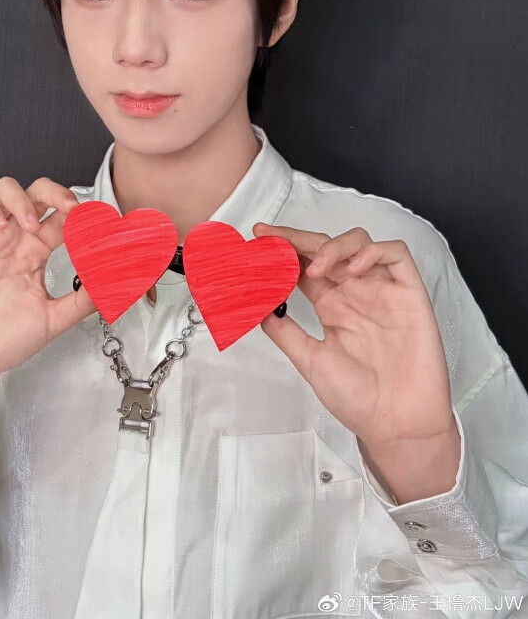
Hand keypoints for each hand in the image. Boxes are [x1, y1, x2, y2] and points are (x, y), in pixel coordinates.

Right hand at [0, 177, 96, 386]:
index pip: (62, 218)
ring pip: (4, 190)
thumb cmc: (2, 342)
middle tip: (70, 208)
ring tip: (30, 224)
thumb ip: (83, 301)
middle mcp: (12, 239)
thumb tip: (115, 284)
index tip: (97, 223)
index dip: (81, 214)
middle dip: (56, 192)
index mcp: (35, 254)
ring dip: (22, 199)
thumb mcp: (52, 320)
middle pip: (37, 193)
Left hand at [255, 223, 455, 451]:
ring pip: (359, 243)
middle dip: (298, 238)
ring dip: (334, 246)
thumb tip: (257, 307)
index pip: (304, 266)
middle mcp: (355, 293)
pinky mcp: (409, 294)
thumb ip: (284, 331)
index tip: (259, 242)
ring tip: (318, 267)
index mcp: (332, 306)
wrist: (397, 426)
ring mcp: (382, 291)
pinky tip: (355, 268)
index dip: (283, 251)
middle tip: (272, 238)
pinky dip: (374, 251)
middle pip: (326, 248)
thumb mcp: (310, 360)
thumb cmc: (360, 399)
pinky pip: (396, 255)